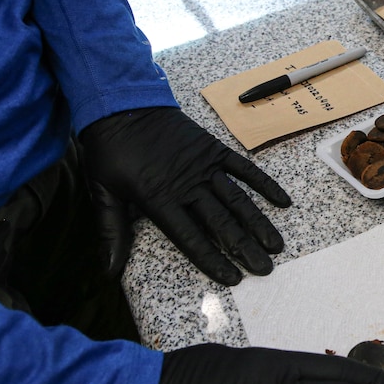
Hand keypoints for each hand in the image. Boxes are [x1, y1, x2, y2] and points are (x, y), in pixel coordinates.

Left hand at [79, 107, 291, 284]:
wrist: (121, 106)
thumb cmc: (110, 152)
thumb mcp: (102, 192)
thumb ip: (112, 231)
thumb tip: (108, 271)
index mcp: (160, 199)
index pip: (191, 238)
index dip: (213, 259)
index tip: (233, 278)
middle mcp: (188, 185)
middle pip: (221, 222)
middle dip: (244, 248)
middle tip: (265, 269)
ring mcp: (205, 166)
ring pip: (237, 200)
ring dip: (258, 223)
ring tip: (276, 245)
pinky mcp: (214, 150)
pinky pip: (244, 169)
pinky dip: (264, 185)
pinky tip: (282, 201)